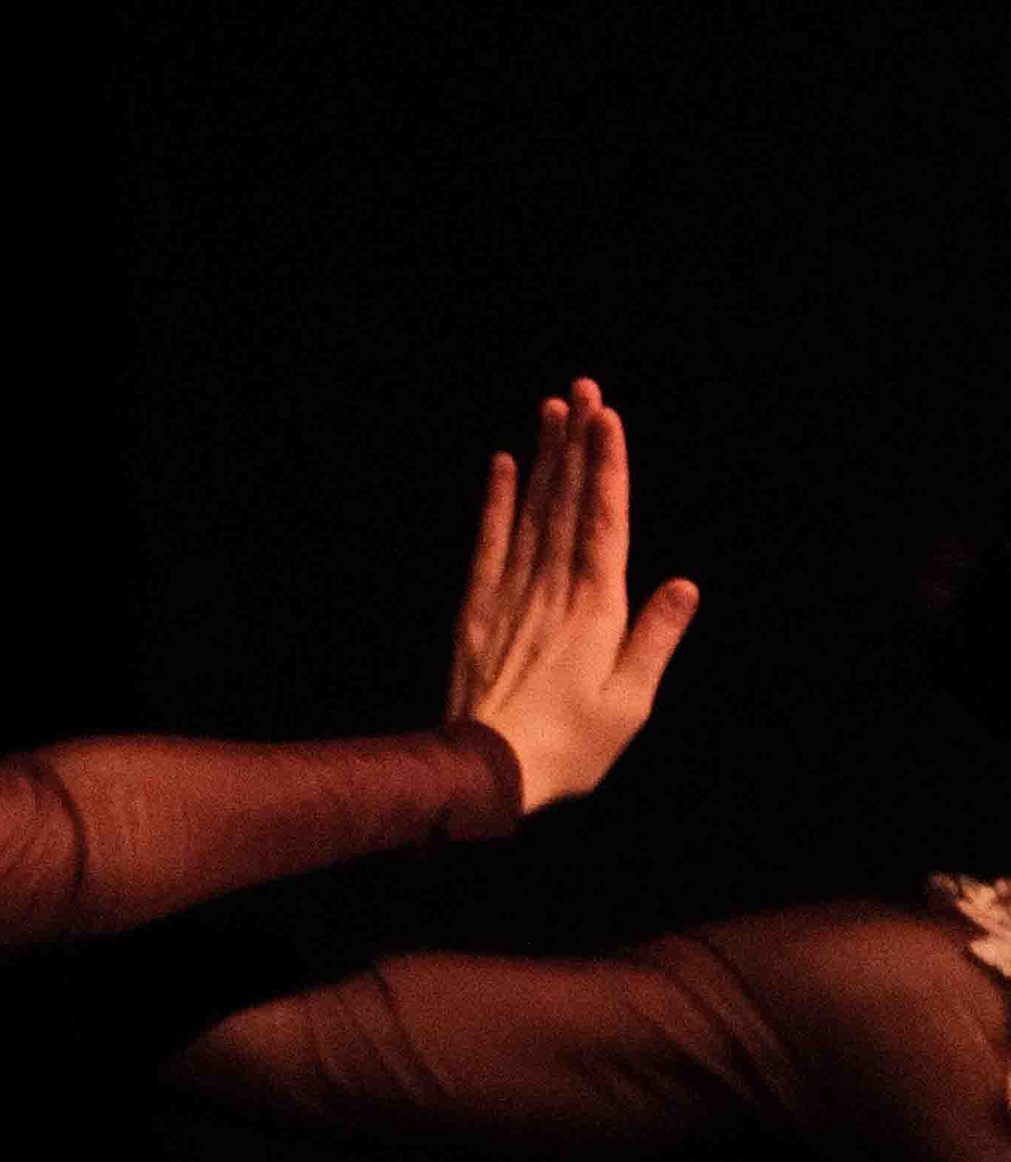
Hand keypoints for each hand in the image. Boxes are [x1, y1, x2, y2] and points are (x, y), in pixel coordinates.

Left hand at [445, 381, 695, 809]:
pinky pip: (489, 545)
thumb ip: (655, 639)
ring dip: (543, 459)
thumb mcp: (629, 704)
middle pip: (567, 505)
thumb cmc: (570, 748)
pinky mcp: (477, 612)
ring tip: (552, 410)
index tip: (608, 419)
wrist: (488, 773)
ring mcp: (511, 597)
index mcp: (595, 611)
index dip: (607, 468)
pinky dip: (496, 504)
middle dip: (577, 444)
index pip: (604, 523)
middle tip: (582, 388)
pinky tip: (503, 466)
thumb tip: (684, 585)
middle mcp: (552, 591)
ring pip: (531, 514)